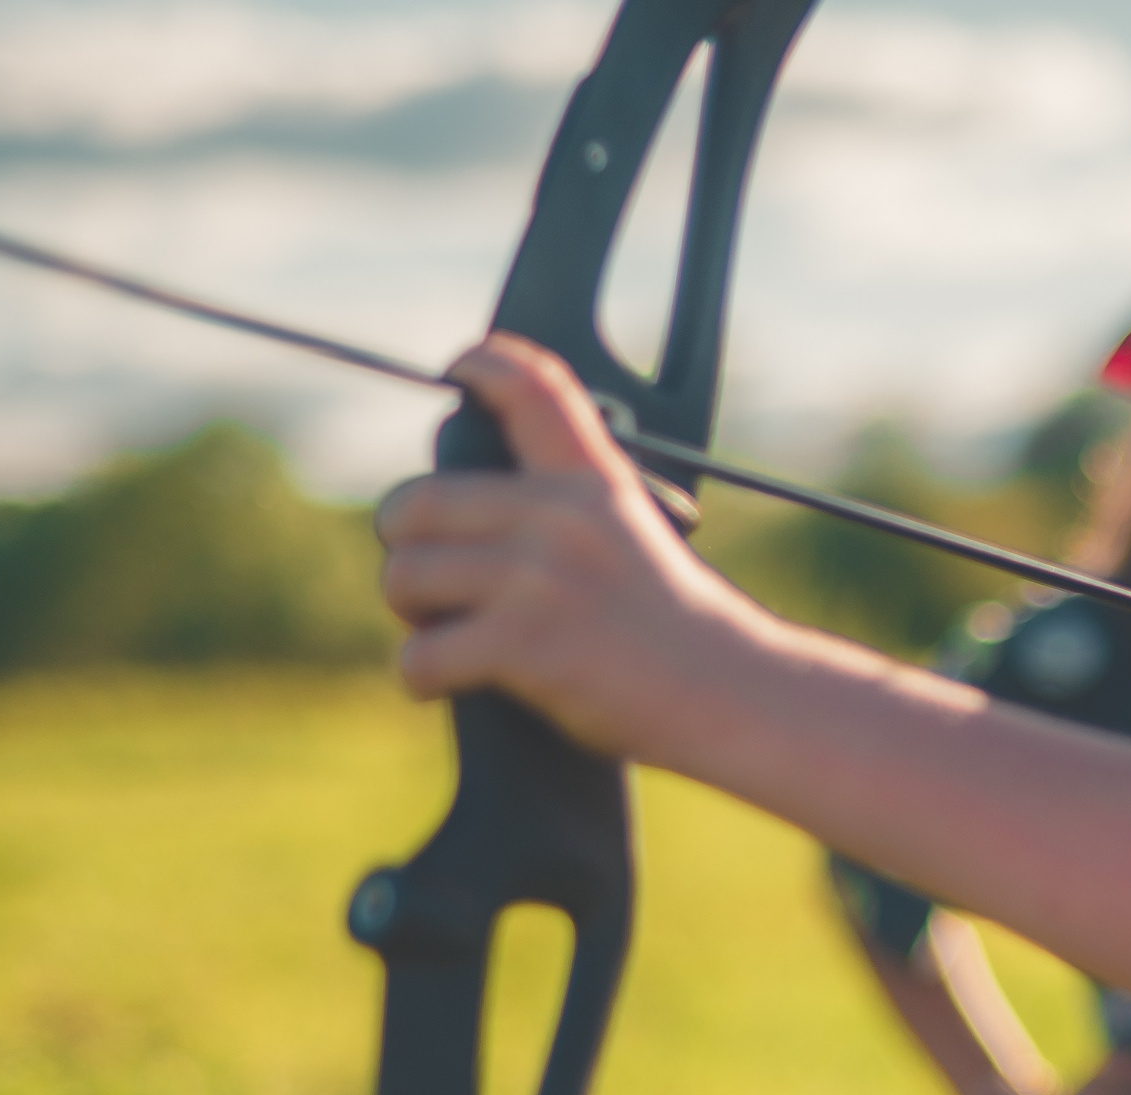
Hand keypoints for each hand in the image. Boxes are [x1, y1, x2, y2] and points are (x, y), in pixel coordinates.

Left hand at [377, 333, 770, 760]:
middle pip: (418, 502)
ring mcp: (538, 577)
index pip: (534, 388)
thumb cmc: (677, 632)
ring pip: (407, 576)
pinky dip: (421, 677)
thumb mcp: (635, 535)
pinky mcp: (524, 641)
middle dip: (403, 544)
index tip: (461, 368)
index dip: (485, 365)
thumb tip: (468, 525)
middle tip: (426, 582)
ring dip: (410, 613)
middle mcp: (559, 517)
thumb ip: (567, 512)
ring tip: (441, 634)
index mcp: (592, 483)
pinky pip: (422, 654)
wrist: (726, 691)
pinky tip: (444, 684)